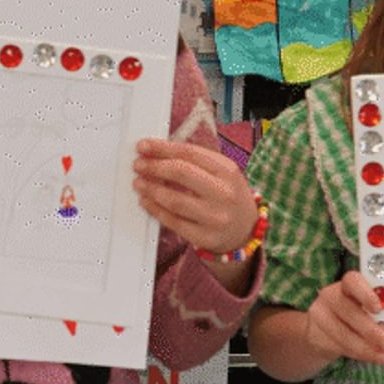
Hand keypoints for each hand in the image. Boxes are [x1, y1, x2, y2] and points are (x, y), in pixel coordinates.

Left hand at [132, 139, 256, 252]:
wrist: (245, 230)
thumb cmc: (226, 195)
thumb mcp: (221, 173)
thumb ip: (193, 161)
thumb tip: (155, 152)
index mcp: (228, 171)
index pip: (190, 153)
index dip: (162, 148)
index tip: (143, 146)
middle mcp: (224, 193)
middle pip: (181, 173)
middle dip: (154, 167)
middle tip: (138, 165)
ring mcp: (215, 217)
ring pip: (175, 200)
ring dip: (151, 189)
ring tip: (138, 183)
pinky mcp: (205, 237)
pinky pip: (173, 222)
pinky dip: (155, 210)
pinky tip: (145, 201)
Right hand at [305, 271, 383, 365]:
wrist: (325, 331)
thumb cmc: (356, 317)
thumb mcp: (371, 311)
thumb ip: (382, 315)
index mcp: (348, 285)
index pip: (352, 281)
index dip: (366, 294)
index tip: (379, 309)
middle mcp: (331, 296)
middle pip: (347, 309)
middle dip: (369, 329)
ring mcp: (320, 314)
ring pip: (342, 332)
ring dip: (365, 347)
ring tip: (382, 355)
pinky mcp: (315, 334)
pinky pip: (337, 346)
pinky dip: (357, 354)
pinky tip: (368, 355)